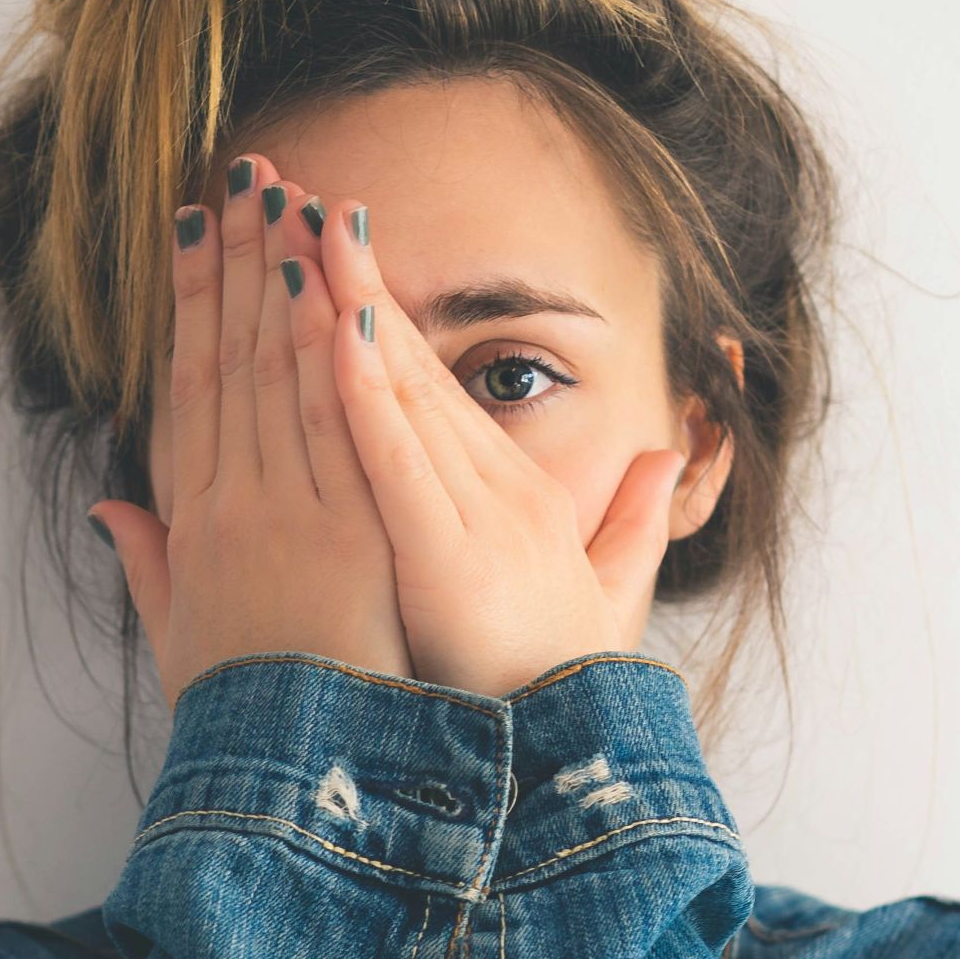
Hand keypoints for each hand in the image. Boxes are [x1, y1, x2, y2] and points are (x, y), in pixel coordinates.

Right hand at [88, 156, 412, 709]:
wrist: (290, 782)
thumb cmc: (245, 717)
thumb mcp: (179, 641)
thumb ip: (148, 567)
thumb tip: (111, 508)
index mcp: (196, 525)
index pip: (192, 387)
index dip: (192, 303)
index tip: (196, 231)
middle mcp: (231, 506)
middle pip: (230, 360)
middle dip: (237, 261)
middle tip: (243, 172)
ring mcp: (284, 515)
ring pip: (276, 378)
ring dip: (279, 282)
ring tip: (284, 197)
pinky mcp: (339, 535)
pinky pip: (332, 433)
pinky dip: (328, 359)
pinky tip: (328, 291)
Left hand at [304, 197, 689, 698]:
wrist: (577, 769)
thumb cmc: (562, 687)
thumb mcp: (605, 595)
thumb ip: (634, 522)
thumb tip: (675, 456)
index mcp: (505, 491)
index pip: (423, 379)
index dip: (370, 302)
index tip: (323, 238)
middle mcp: (488, 486)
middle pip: (401, 359)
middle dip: (341, 269)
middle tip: (284, 189)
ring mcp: (470, 514)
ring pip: (395, 387)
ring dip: (342, 299)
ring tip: (297, 221)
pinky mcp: (447, 553)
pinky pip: (394, 456)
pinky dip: (364, 388)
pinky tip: (333, 327)